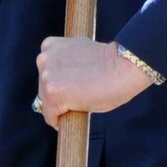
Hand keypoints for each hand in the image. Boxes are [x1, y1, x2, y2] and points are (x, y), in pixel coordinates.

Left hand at [36, 38, 157, 126]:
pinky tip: (77, 114)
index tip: (75, 86)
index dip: (61, 82)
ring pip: (46, 103)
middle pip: (43, 88)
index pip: (46, 72)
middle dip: (59, 95)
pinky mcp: (52, 93)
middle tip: (81, 96)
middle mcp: (44, 58)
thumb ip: (66, 63)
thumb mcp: (80, 53)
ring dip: (61, 107)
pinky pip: (51, 117)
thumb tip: (62, 82)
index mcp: (50, 45)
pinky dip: (61, 121)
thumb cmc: (109, 62)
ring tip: (81, 103)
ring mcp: (46, 76)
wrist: (123, 67)